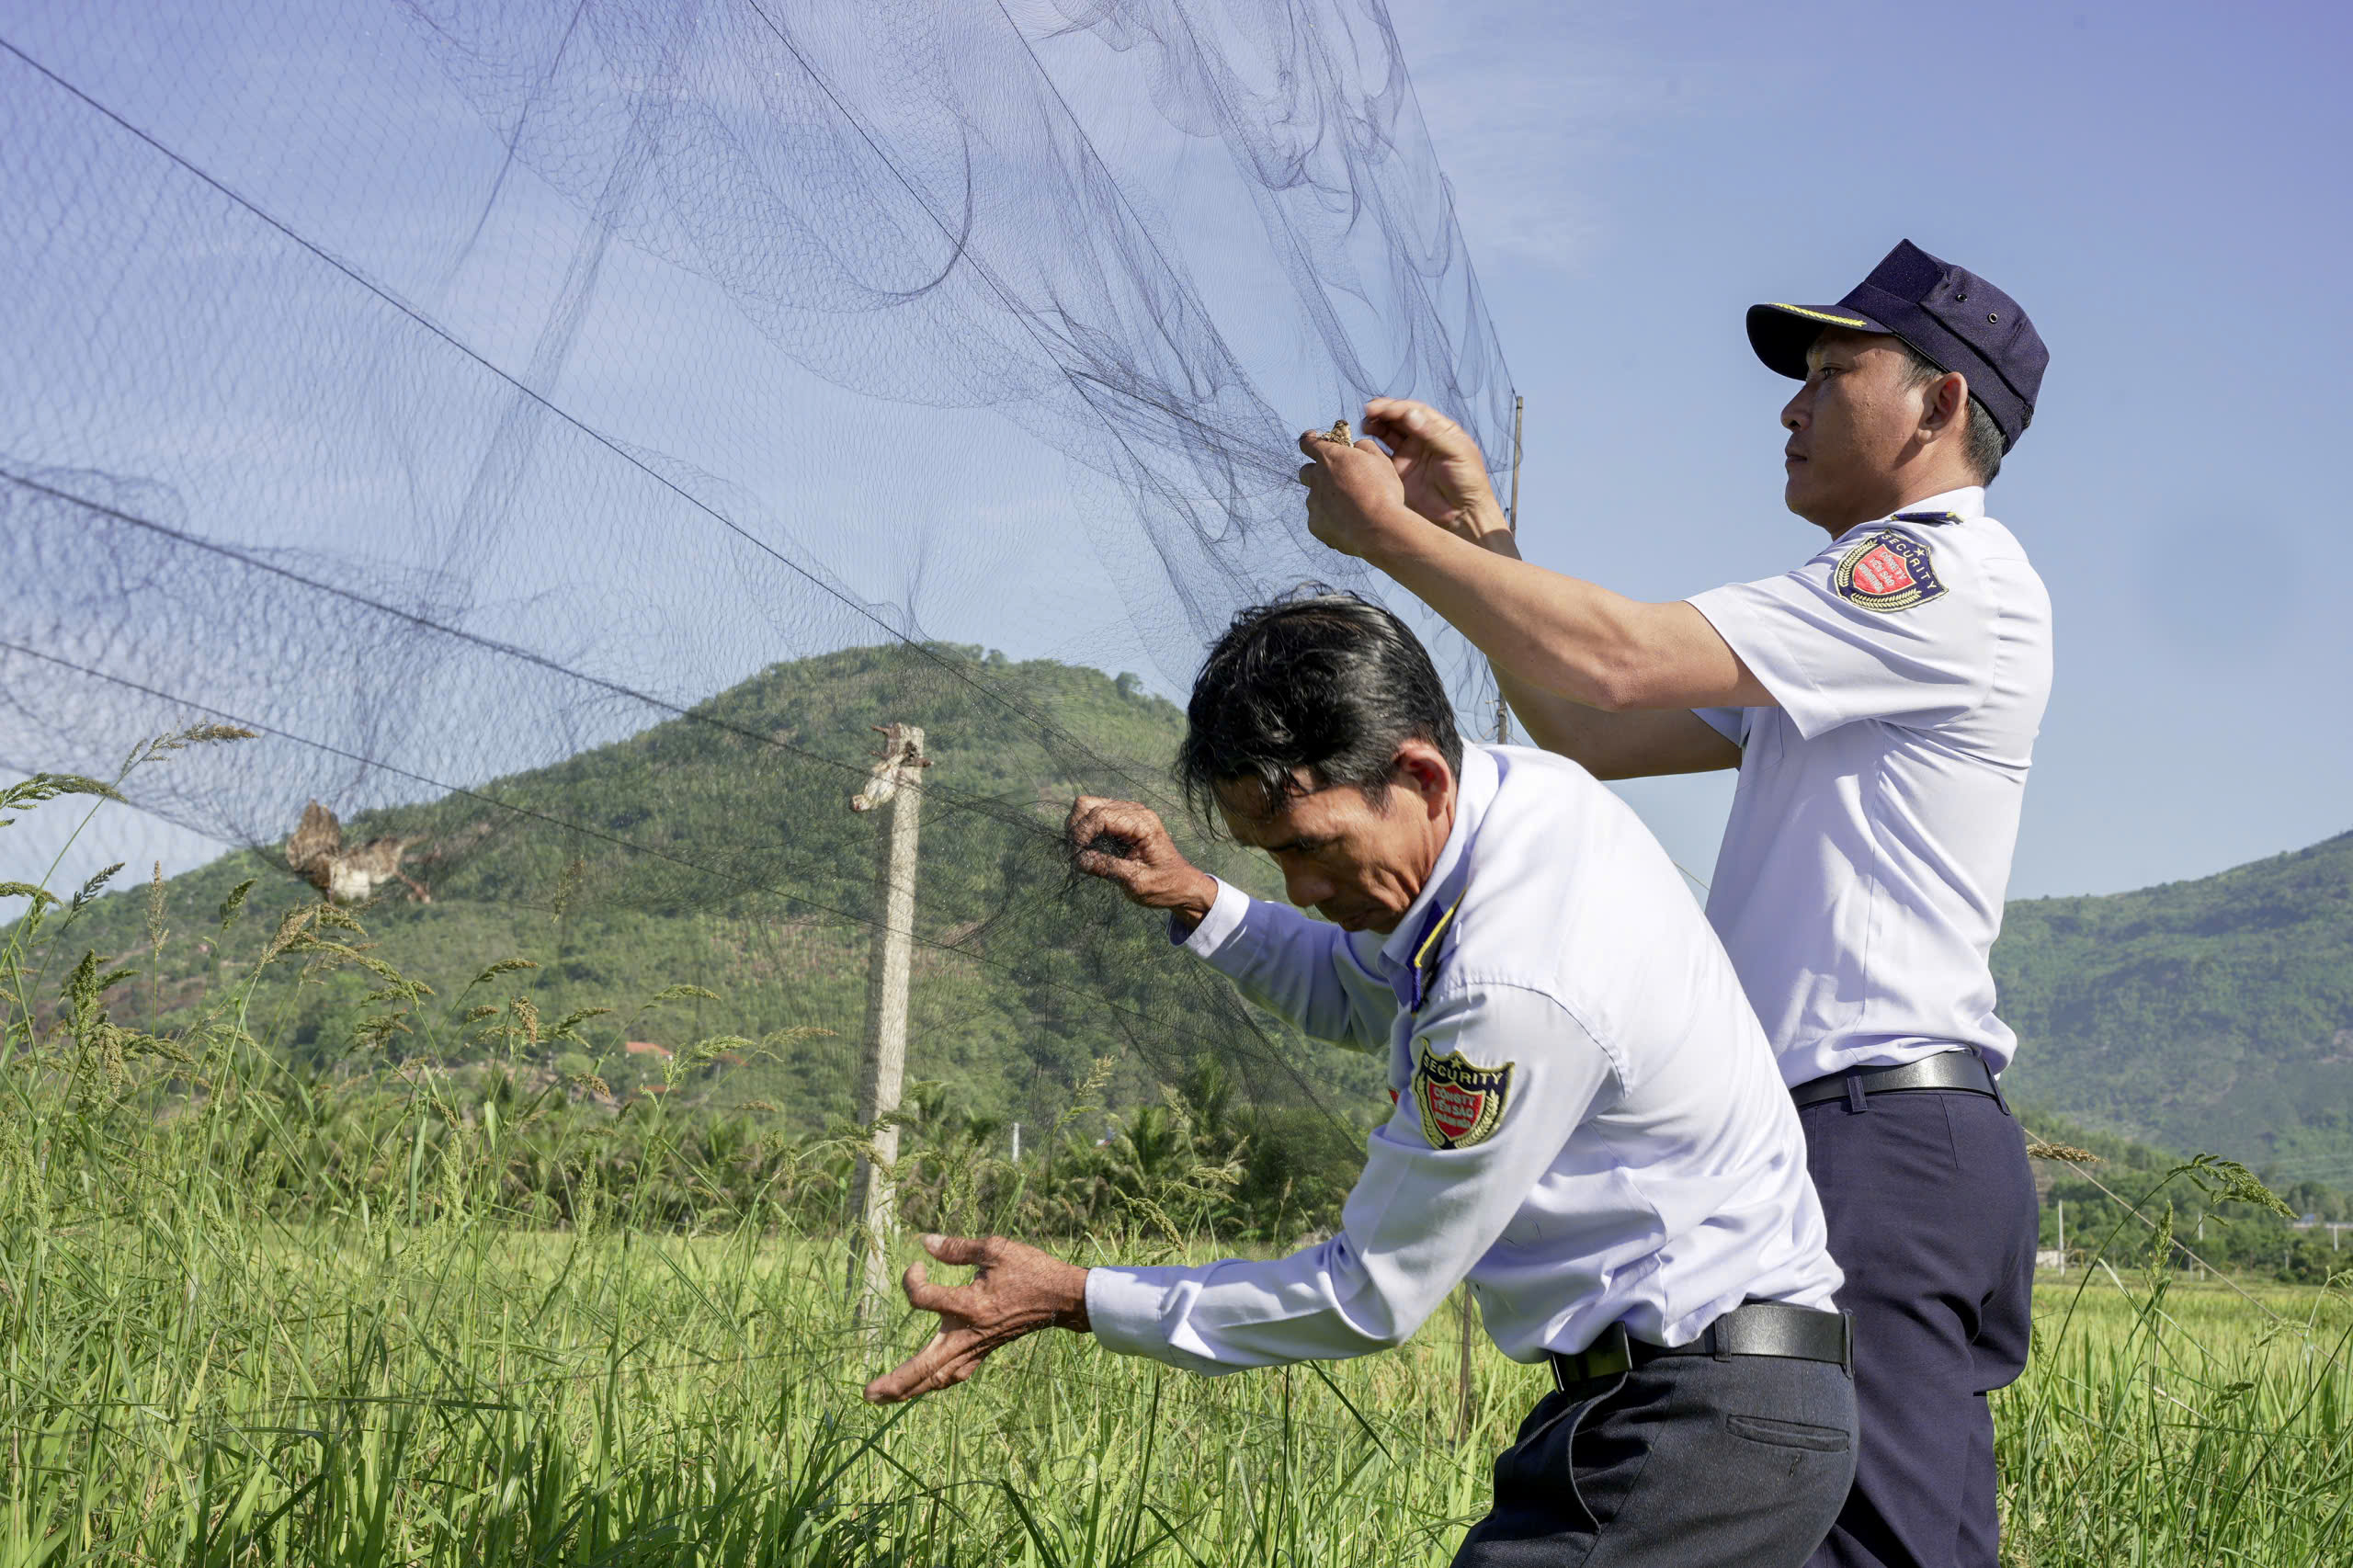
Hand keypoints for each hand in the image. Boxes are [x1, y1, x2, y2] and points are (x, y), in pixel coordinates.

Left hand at [861, 1234, 1090, 1403]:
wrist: (1062, 1298)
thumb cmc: (1031, 1270)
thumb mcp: (996, 1248)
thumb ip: (957, 1247)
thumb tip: (925, 1242)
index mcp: (970, 1305)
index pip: (923, 1298)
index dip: (912, 1279)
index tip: (917, 1264)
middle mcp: (969, 1333)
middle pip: (926, 1366)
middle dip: (896, 1382)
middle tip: (867, 1393)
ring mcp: (977, 1347)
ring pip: (939, 1377)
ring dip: (910, 1389)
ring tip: (884, 1397)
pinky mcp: (985, 1351)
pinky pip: (956, 1374)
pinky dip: (936, 1382)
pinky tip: (925, 1385)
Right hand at [1067, 796, 1217, 925]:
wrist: (1182, 886)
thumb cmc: (1164, 886)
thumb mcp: (1136, 882)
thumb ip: (1108, 867)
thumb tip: (1078, 859)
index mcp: (1142, 823)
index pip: (1099, 815)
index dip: (1081, 834)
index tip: (1076, 858)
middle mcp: (1134, 812)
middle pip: (1087, 804)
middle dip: (1076, 829)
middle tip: (1077, 855)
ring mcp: (1128, 814)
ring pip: (1088, 807)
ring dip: (1079, 830)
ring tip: (1082, 854)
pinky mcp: (1122, 821)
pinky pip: (1095, 816)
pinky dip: (1086, 831)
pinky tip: (1090, 850)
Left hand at [1296, 425, 1415, 560]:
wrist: (1380, 529)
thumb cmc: (1383, 492)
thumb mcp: (1380, 460)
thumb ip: (1364, 447)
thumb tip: (1357, 446)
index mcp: (1330, 458)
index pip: (1308, 443)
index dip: (1309, 440)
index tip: (1312, 440)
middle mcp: (1316, 478)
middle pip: (1305, 471)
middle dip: (1316, 472)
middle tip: (1335, 479)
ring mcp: (1313, 503)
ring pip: (1314, 497)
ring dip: (1326, 498)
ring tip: (1349, 507)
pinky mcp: (1315, 525)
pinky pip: (1318, 518)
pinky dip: (1329, 519)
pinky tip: (1347, 522)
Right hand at [1358, 398, 1511, 546]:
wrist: (1462, 516)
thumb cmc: (1468, 482)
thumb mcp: (1455, 452)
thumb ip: (1432, 433)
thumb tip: (1409, 414)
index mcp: (1439, 429)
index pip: (1414, 411)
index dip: (1396, 407)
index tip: (1380, 408)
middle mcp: (1422, 439)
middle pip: (1398, 419)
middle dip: (1382, 414)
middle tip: (1367, 413)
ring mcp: (1409, 455)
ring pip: (1387, 434)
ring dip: (1375, 427)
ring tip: (1365, 425)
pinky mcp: (1398, 473)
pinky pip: (1381, 457)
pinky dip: (1371, 450)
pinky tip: (1363, 446)